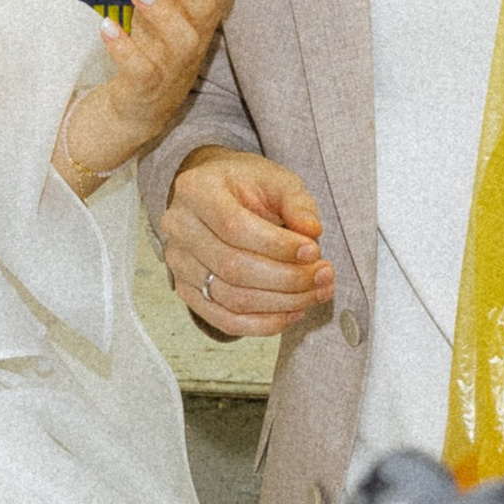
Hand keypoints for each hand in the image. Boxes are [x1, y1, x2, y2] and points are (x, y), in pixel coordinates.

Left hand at [57, 0, 236, 192]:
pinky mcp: (146, 89)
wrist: (138, 106)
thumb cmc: (157, 39)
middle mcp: (197, 39)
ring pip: (181, 41)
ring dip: (161, 13)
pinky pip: (141, 71)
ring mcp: (174, 67)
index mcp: (204, 13)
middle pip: (204, 8)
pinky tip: (106, 27)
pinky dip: (125, 50)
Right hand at [161, 146, 333, 336]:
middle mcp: (180, 228)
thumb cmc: (243, 185)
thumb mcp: (275, 179)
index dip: (277, 246)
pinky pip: (225, 320)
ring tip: (316, 293)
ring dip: (282, 303)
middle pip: (233, 267)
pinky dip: (263, 323)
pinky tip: (292, 312)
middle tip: (324, 275)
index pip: (234, 227)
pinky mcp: (188, 291)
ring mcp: (179, 263)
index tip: (313, 250)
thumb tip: (312, 230)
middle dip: (288, 278)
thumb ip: (297, 202)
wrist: (214, 195)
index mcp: (196, 191)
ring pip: (232, 298)